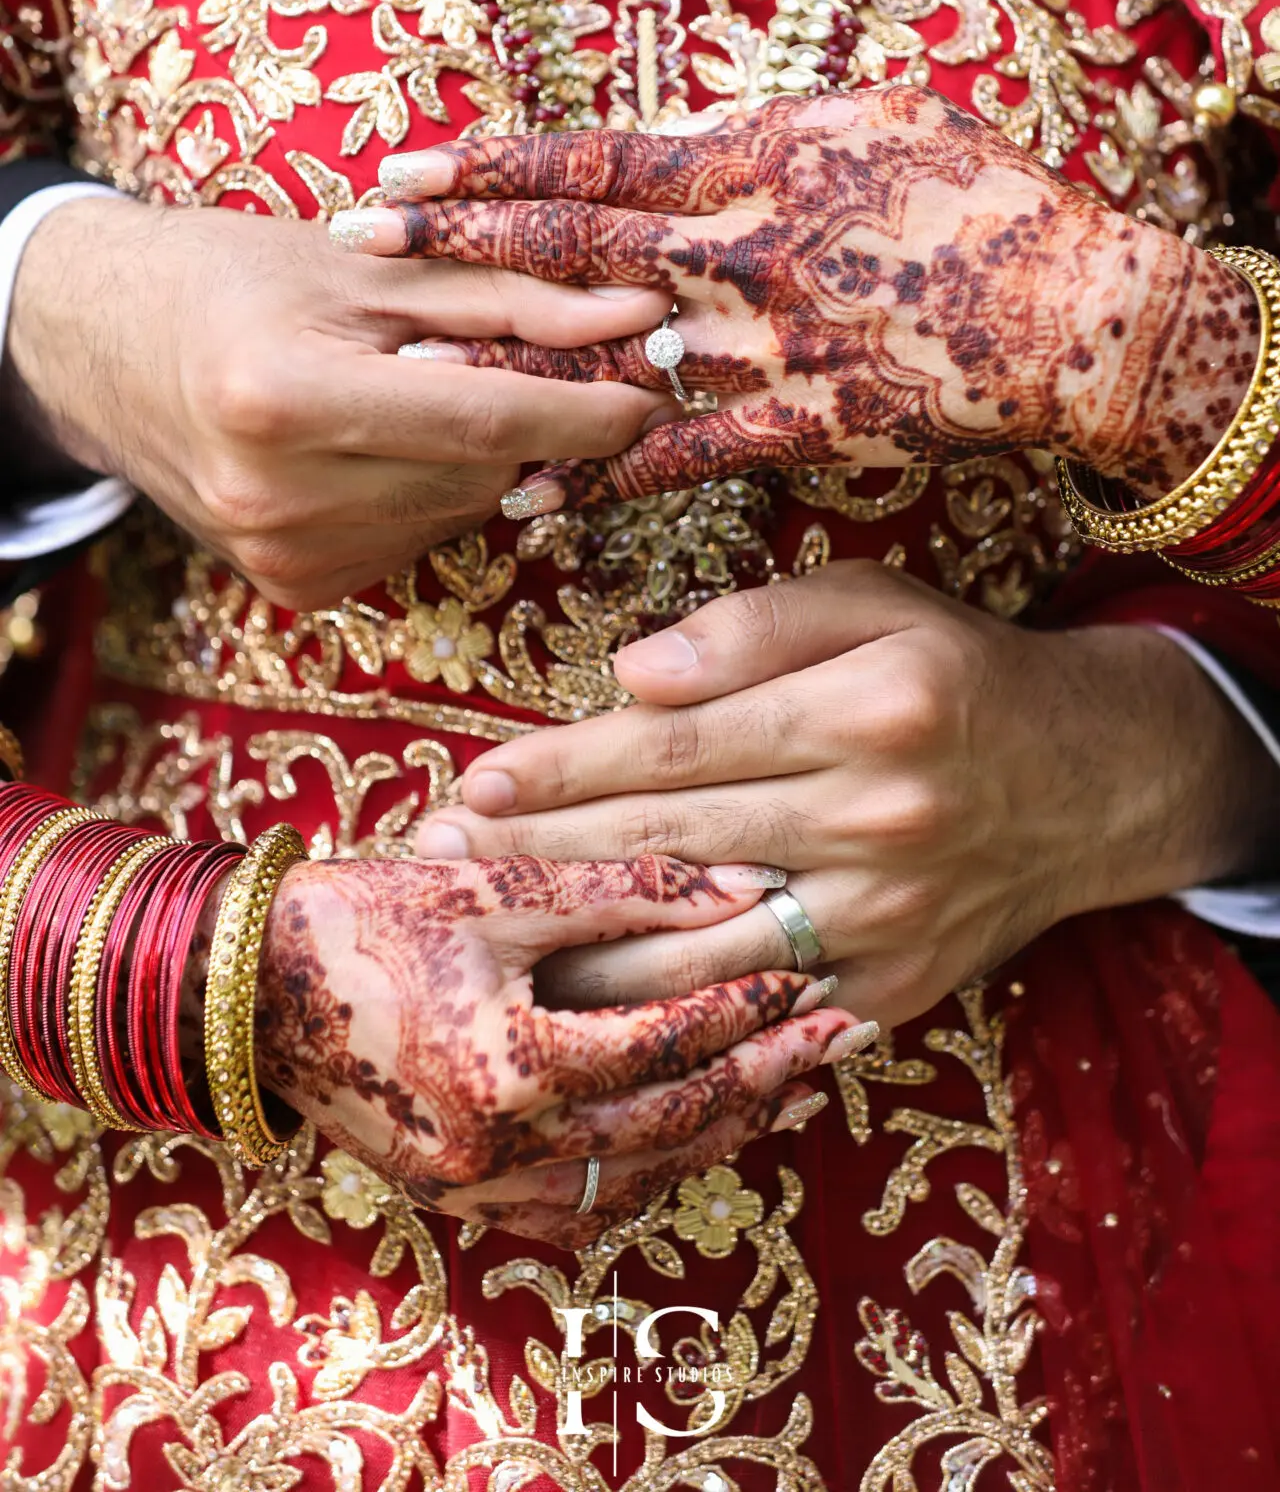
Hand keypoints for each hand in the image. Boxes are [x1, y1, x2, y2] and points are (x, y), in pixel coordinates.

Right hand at [7, 193, 672, 605]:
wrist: (108, 348)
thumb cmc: (235, 277)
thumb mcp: (371, 263)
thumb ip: (512, 295)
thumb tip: (639, 317)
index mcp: (282, 393)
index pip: (485, 416)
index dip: (586, 405)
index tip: (652, 385)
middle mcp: (275, 494)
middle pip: (482, 470)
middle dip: (536, 419)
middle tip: (549, 363)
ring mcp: (282, 555)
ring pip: (461, 512)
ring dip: (482, 456)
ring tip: (430, 389)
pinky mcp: (295, 588)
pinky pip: (418, 541)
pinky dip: (432, 492)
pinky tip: (385, 443)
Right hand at [254, 854, 851, 1246]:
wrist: (242, 992)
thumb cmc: (361, 919)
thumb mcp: (492, 888)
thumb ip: (621, 887)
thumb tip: (740, 887)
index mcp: (512, 1069)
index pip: (668, 1047)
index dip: (749, 1010)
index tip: (815, 977)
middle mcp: (501, 1152)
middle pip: (672, 1131)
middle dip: (765, 1080)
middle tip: (842, 1037)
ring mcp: (477, 1189)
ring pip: (636, 1181)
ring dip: (718, 1134)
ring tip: (789, 1086)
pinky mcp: (460, 1198)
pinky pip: (579, 1209)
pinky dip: (644, 1171)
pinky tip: (687, 1136)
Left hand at [353, 87, 1256, 512]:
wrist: (1076, 311)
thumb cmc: (979, 197)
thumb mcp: (869, 118)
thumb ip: (759, 125)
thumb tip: (673, 127)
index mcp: (755, 162)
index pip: (592, 159)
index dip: (491, 166)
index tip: (403, 168)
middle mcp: (741, 248)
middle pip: (571, 247)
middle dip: (457, 247)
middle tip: (355, 246)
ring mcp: (763, 341)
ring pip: (605, 354)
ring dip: (500, 363)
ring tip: (401, 375)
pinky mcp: (796, 424)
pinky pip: (676, 454)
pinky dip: (598, 472)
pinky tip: (525, 489)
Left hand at [413, 564, 1279, 1030]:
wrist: (1089, 781)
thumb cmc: (957, 673)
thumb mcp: (877, 604)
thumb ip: (755, 626)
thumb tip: (634, 672)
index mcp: (866, 711)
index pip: (680, 744)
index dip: (567, 767)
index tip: (476, 779)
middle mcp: (875, 822)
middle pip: (672, 845)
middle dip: (543, 857)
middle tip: (439, 865)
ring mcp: (885, 921)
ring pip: (703, 951)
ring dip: (582, 954)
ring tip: (484, 952)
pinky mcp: (892, 991)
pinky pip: (765, 1017)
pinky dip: (678, 1025)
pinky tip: (595, 1026)